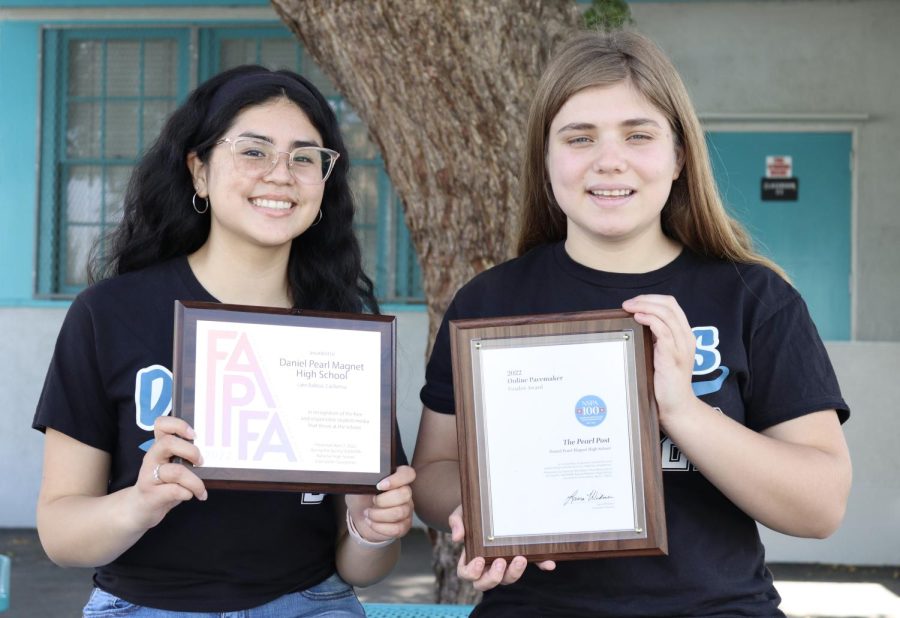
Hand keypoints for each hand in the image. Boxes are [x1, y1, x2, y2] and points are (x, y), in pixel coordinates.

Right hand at [130, 416, 206, 529]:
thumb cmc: (163, 484)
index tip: (194, 435)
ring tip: (200, 489)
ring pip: (175, 471)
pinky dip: (188, 493)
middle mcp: (152, 458)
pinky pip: (175, 490)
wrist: (139, 508)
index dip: (178, 425)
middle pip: (167, 443)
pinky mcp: (151, 494)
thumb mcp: (172, 466)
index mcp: (159, 447)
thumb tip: (212, 453)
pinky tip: (191, 496)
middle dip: (191, 451)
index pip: (161, 424)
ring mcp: (149, 476)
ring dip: (195, 482)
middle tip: (200, 462)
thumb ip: (185, 456)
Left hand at [346, 465, 415, 542]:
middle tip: (371, 501)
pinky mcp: (404, 525)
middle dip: (383, 500)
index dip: (397, 479)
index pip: (408, 474)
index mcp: (397, 479)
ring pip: (400, 512)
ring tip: (367, 513)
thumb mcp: (360, 486)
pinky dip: (380, 527)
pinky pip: (397, 528)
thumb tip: (363, 478)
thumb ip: (365, 480)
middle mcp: (405, 493)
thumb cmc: (362, 499)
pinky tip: (371, 523)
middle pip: (405, 494)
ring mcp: (407, 510)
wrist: (360, 518)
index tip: (379, 486)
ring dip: (378, 515)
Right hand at [450, 505, 554, 590]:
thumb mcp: (462, 513)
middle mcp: (487, 565)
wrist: (488, 504)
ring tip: (520, 558)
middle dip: (493, 577)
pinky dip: (541, 565)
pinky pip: (532, 564)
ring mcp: (505, 562)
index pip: (466, 573)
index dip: (472, 572)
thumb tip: (457, 537)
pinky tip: (548, 563)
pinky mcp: (521, 555)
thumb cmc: (472, 513)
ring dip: (514, 573)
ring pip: (507, 578)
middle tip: (500, 561)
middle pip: (485, 583)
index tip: (480, 560)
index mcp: (470, 557)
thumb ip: (457, 523)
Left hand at [622, 294, 697, 421]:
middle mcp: (686, 337)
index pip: (671, 305)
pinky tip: (638, 319)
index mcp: (684, 334)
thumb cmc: (665, 382)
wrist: (676, 406)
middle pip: (669, 305)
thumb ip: (655, 339)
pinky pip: (664, 331)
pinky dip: (650, 320)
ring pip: (666, 314)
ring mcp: (681, 347)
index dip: (651, 299)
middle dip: (646, 299)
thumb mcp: (660, 354)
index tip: (634, 302)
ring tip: (629, 308)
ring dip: (645, 307)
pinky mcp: (673, 357)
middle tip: (627, 304)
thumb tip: (635, 322)